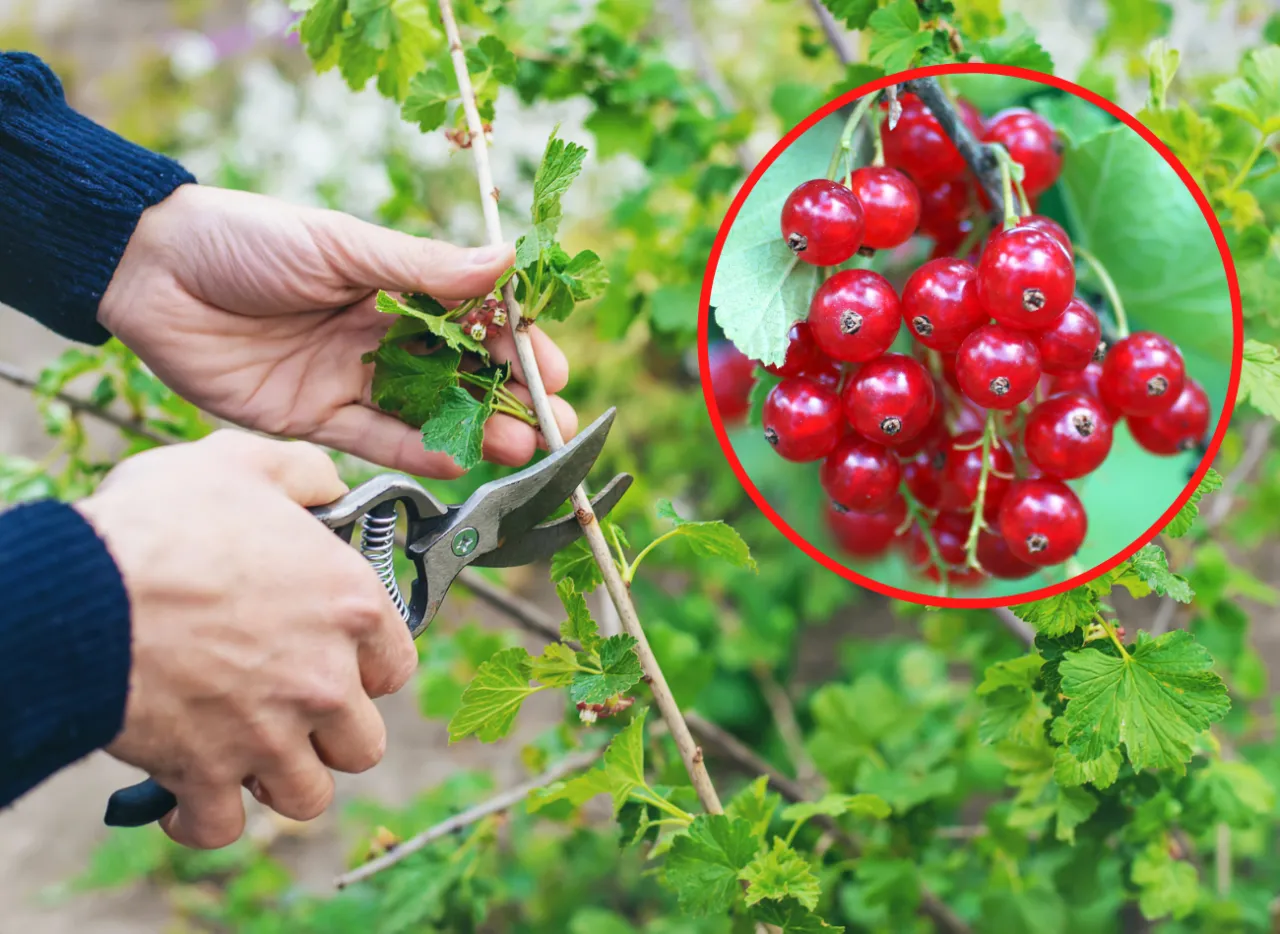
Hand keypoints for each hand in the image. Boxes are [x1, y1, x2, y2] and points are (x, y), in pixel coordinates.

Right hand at [77, 430, 416, 847]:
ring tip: (246, 753)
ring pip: (307, 795)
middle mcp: (325, 678)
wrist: (81, 589)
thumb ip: (303, 475)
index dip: (367, 669)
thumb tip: (330, 487)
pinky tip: (185, 795)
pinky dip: (202, 819)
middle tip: (290, 712)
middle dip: (329, 735)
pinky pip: (223, 827)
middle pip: (362, 744)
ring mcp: (271, 733)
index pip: (397, 667)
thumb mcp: (243, 465)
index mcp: (350, 606)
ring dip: (278, 779)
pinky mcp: (209, 773)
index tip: (338, 664)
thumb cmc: (162, 524)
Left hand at [98, 185, 576, 477]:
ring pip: (427, 412)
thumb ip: (422, 266)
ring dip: (477, 431)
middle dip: (511, 400)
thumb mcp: (341, 244)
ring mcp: (349, 378)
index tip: (554, 368)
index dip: (517, 345)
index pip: (474, 320)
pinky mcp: (313, 418)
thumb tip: (508, 261)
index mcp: (394, 284)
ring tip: (522, 449)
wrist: (149, 273)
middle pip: (461, 374)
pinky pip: (373, 439)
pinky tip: (457, 460)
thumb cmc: (247, 238)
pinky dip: (415, 450)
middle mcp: (380, 335)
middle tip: (555, 426)